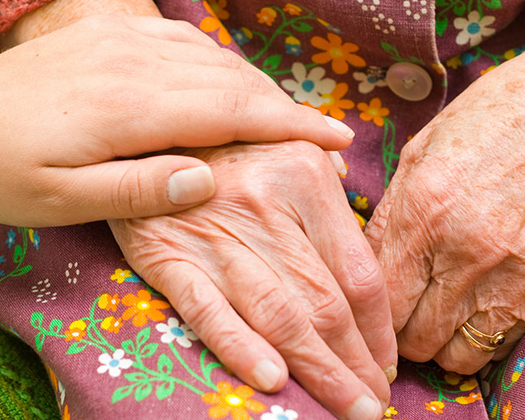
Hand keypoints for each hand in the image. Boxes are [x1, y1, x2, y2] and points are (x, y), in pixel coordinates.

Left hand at [0, 14, 353, 225]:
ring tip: (288, 121)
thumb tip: (210, 181)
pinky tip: (229, 83)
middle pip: (235, 82)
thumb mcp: (58, 200)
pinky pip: (185, 40)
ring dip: (259, 88)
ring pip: (215, 59)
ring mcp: (125, 42)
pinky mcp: (112, 34)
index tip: (338, 142)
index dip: (292, 127)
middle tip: (327, 140)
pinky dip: (221, 63)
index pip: (234, 113)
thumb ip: (136, 191)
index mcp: (131, 108)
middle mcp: (138, 64)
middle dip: (288, 110)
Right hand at [110, 141, 395, 419]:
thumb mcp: (280, 135)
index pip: (358, 270)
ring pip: (280, 316)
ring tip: (347, 409)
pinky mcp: (168, 256)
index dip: (379, 328)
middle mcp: (266, 205)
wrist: (136, 131)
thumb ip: (323, 171)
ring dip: (320, 372)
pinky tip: (274, 382)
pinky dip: (242, 349)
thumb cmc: (219, 139)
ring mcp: (216, 234)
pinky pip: (210, 312)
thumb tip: (359, 206)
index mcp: (304, 175)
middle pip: (326, 303)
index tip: (388, 361)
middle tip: (375, 405)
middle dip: (357, 365)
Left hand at [366, 6, 524, 372]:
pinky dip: (481, 337)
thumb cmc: (493, 117)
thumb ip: (389, 216)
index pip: (379, 299)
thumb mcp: (421, 152)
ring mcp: (512, 273)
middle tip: (402, 311)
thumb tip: (361, 266)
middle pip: (413, 339)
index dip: (368, 308)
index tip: (371, 303)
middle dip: (400, 331)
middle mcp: (465, 251)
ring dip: (441, 343)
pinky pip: (501, 344)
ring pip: (456, 356)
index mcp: (423, 211)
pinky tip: (476, 307)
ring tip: (438, 314)